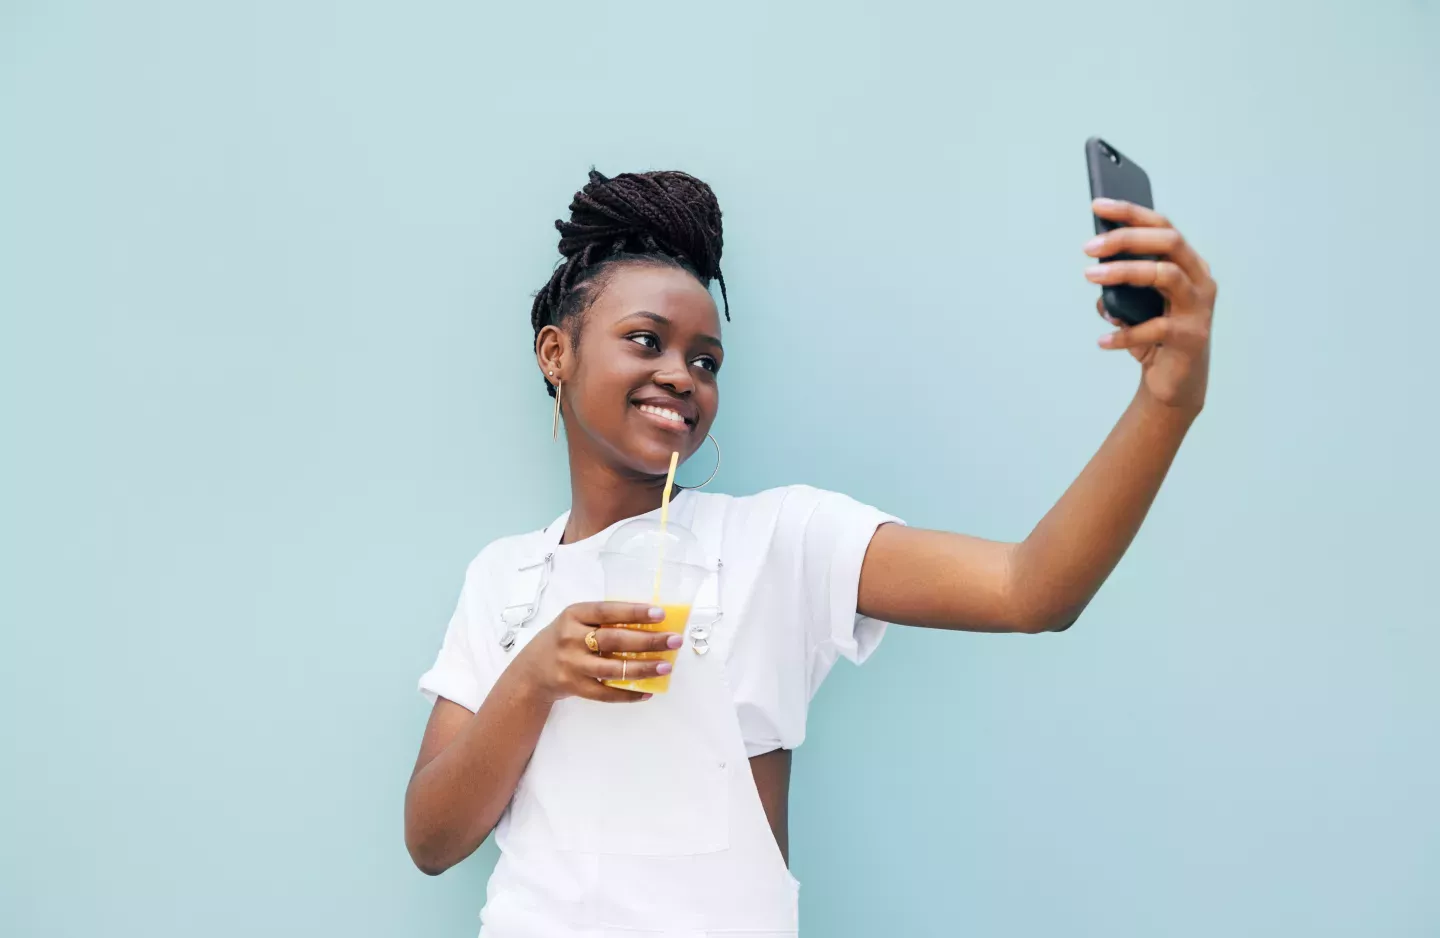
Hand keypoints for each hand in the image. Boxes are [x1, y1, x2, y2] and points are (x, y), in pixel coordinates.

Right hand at [515, 602, 682, 702]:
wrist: (532, 670)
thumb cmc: (564, 639)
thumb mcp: (576, 621)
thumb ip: (604, 620)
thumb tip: (650, 622)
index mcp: (573, 615)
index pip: (607, 611)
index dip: (634, 612)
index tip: (660, 613)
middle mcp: (570, 639)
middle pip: (613, 640)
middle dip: (648, 641)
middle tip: (674, 640)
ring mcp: (572, 665)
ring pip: (612, 669)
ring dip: (642, 668)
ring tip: (666, 666)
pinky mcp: (574, 687)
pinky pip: (605, 693)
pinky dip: (628, 694)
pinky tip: (647, 691)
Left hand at [1084, 199, 1217, 411]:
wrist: (1176, 383)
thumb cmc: (1155, 335)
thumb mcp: (1136, 304)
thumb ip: (1122, 284)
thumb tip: (1095, 269)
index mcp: (1188, 264)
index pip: (1162, 226)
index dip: (1131, 212)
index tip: (1097, 205)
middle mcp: (1200, 280)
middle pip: (1168, 242)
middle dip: (1126, 238)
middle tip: (1089, 247)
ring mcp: (1199, 308)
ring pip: (1165, 275)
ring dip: (1124, 273)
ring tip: (1091, 277)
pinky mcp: (1191, 338)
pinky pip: (1155, 328)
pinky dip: (1123, 334)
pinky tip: (1102, 340)